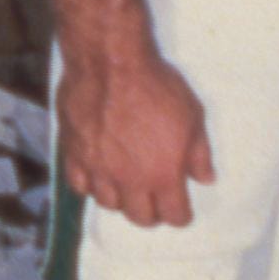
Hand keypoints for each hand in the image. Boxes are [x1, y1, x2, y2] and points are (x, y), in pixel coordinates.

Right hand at [57, 34, 213, 228]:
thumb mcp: (192, 115)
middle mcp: (130, 180)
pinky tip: (98, 173)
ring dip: (121, 199)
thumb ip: (199, 153)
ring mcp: (99, 169)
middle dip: (152, 212)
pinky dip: (90, 184)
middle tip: (155, 197)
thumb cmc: (155, 85)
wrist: (110, 62)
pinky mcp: (74, 154)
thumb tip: (204, 178)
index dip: (181, 214)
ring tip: (126, 184)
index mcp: (163, 175)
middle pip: (141, 218)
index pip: (175, 216)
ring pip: (109, 204)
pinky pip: (79, 185)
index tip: (181, 207)